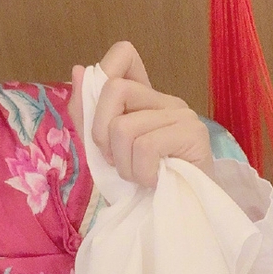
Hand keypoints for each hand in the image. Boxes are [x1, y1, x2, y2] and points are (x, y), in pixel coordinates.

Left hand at [69, 42, 212, 187]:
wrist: (175, 219)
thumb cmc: (138, 187)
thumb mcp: (101, 150)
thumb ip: (86, 114)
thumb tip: (78, 70)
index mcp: (143, 99)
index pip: (123, 54)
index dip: (104, 73)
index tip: (102, 119)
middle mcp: (164, 100)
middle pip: (114, 89)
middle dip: (101, 133)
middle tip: (116, 161)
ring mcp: (181, 114)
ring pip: (125, 126)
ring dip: (124, 164)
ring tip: (139, 177)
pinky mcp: (194, 134)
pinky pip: (146, 146)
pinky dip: (141, 173)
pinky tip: (154, 182)